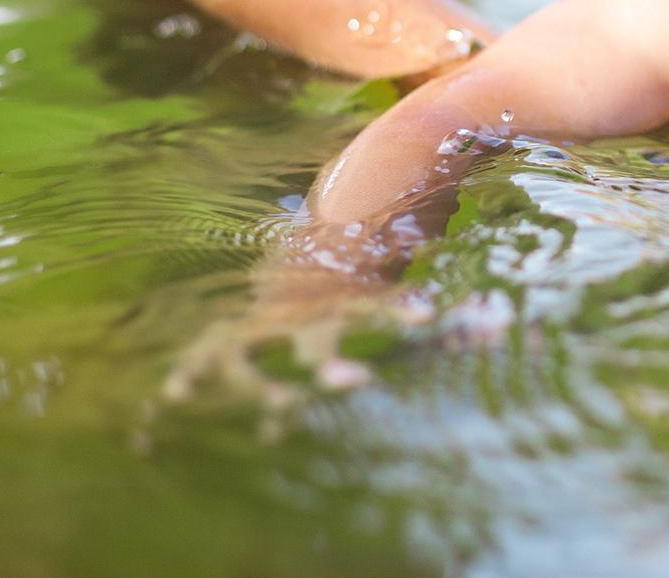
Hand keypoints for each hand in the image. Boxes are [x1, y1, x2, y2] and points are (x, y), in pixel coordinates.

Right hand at [161, 278, 435, 407]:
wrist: (302, 258)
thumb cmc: (359, 295)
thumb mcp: (398, 305)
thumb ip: (444, 324)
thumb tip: (501, 327)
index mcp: (344, 305)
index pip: (377, 308)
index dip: (399, 311)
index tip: (425, 316)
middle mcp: (299, 317)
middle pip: (314, 342)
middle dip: (329, 365)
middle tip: (353, 384)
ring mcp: (258, 329)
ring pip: (251, 359)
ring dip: (256, 388)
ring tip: (271, 411)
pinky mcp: (221, 345)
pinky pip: (199, 365)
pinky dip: (185, 381)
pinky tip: (166, 409)